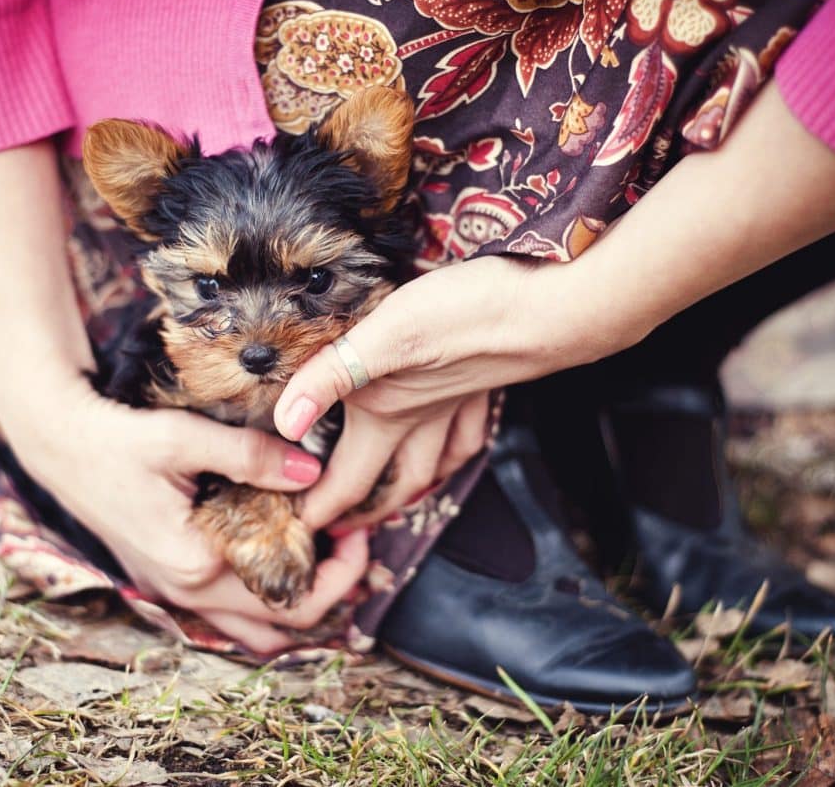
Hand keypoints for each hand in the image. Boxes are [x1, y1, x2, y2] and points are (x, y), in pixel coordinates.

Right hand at [0, 374, 368, 653]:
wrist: (59, 445)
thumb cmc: (116, 439)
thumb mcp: (184, 438)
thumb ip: (252, 456)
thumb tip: (313, 469)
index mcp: (197, 564)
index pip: (293, 600)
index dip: (342, 574)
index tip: (360, 532)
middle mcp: (187, 592)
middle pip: (282, 625)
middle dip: (330, 589)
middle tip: (352, 540)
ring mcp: (174, 592)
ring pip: (253, 627)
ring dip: (295, 601)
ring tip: (322, 552)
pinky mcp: (166, 580)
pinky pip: (227, 611)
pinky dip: (262, 594)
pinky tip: (278, 551)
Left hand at [273, 255, 604, 530]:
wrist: (549, 304)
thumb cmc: (469, 314)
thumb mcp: (385, 333)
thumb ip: (332, 375)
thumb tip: (286, 421)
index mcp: (389, 412)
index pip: (350, 480)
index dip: (324, 510)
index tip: (302, 531)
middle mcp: (422, 417)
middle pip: (394, 483)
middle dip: (367, 511)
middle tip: (343, 526)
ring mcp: (457, 403)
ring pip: (434, 463)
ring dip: (410, 486)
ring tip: (391, 493)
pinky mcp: (482, 382)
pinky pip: (465, 433)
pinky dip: (453, 449)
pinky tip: (448, 439)